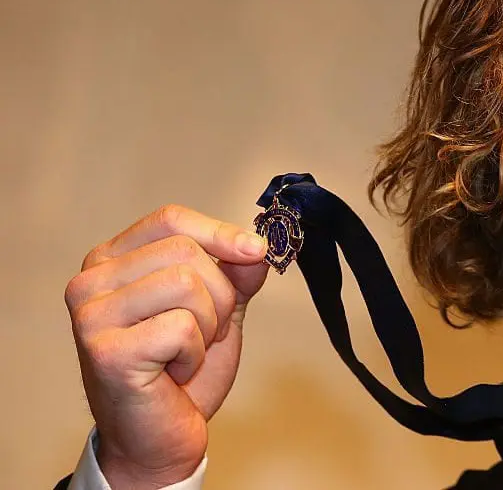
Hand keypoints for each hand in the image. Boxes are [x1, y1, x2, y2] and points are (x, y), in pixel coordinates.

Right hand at [64, 204, 269, 488]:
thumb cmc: (179, 371)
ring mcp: (92, 316)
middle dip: (219, 295)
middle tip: (203, 332)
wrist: (159, 438)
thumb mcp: (216, 308)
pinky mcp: (106, 351)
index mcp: (111, 260)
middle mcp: (91, 282)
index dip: (219, 232)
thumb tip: (256, 247)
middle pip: (186, 252)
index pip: (170, 219)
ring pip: (188, 285)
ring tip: (185, 352)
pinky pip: (182, 328)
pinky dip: (195, 354)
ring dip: (208, 326)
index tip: (256, 251)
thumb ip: (236, 272)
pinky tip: (173, 373)